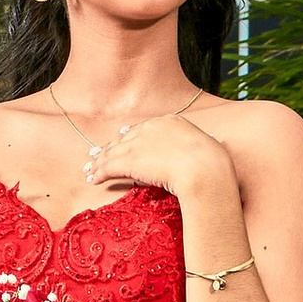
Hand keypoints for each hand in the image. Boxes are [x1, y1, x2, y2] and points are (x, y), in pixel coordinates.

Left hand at [82, 110, 241, 223]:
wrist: (205, 169)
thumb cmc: (212, 165)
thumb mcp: (206, 150)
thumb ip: (197, 149)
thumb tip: (209, 153)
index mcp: (170, 121)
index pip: (143, 129)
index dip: (130, 137)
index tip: (120, 140)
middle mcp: (151, 127)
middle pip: (124, 139)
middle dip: (110, 149)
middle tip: (96, 155)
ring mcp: (139, 142)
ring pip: (113, 153)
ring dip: (100, 163)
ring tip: (90, 171)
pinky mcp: (129, 159)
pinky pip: (109, 166)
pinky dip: (100, 173)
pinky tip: (94, 179)